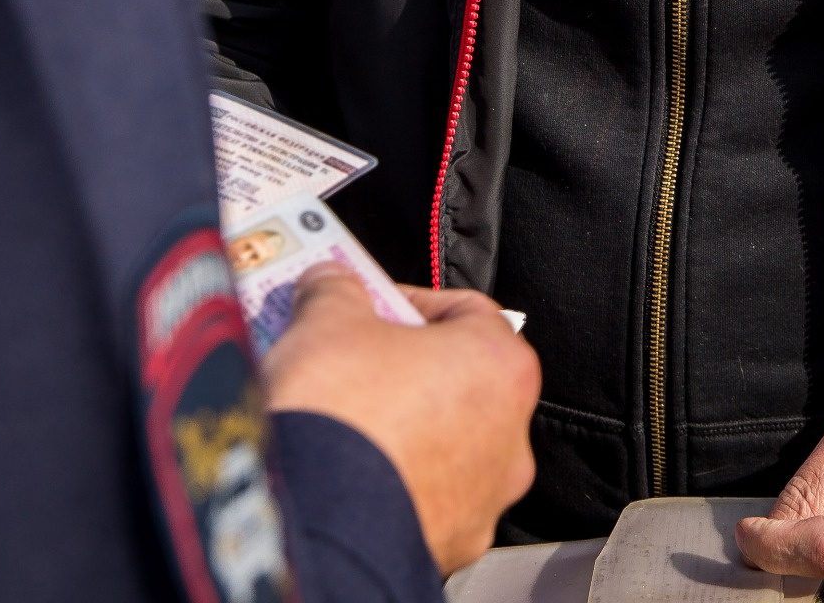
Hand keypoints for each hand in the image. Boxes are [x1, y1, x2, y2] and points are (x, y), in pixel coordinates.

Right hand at [260, 268, 540, 573]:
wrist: (313, 519)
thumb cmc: (341, 413)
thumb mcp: (327, 318)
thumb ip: (337, 288)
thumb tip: (331, 282)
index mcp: (502, 366)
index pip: (466, 310)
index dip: (409, 300)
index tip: (369, 303)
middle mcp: (510, 436)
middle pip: (457, 380)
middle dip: (404, 366)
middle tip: (351, 358)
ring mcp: (483, 498)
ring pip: (444, 444)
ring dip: (401, 426)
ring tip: (342, 416)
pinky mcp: (449, 542)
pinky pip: (422, 496)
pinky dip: (391, 480)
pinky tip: (346, 468)